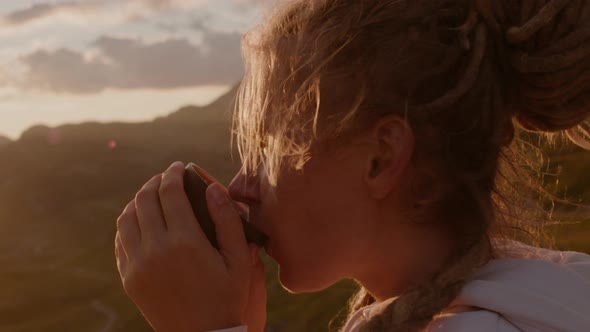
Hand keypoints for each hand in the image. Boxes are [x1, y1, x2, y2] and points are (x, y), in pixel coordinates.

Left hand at [114, 161, 266, 331]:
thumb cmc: (227, 296)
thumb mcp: (239, 259)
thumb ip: (227, 220)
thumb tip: (212, 187)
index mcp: (186, 241)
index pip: (170, 192)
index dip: (174, 173)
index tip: (179, 166)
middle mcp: (156, 249)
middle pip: (145, 199)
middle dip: (156, 182)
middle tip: (167, 178)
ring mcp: (138, 264)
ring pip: (126, 218)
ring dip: (138, 200)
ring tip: (152, 196)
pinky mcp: (129, 278)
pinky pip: (120, 241)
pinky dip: (127, 223)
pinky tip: (140, 221)